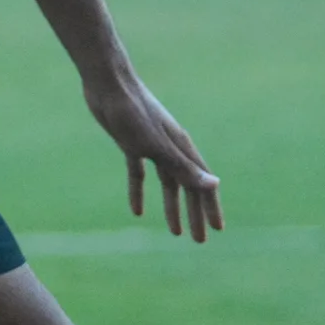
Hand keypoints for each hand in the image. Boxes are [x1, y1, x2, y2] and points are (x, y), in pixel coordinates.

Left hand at [86, 72, 221, 242]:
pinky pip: (139, 173)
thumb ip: (183, 167)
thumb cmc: (133, 112)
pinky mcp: (130, 143)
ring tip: (175, 233)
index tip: (217, 230)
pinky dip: (140, 191)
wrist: (107, 83)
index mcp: (181, 148)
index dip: (210, 207)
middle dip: (194, 213)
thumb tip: (214, 184)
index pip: (202, 183)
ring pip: (166, 182)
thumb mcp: (157, 146)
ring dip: (171, 206)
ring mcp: (150, 145)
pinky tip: (137, 211)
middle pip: (186, 186)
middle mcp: (170, 147)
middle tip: (199, 241)